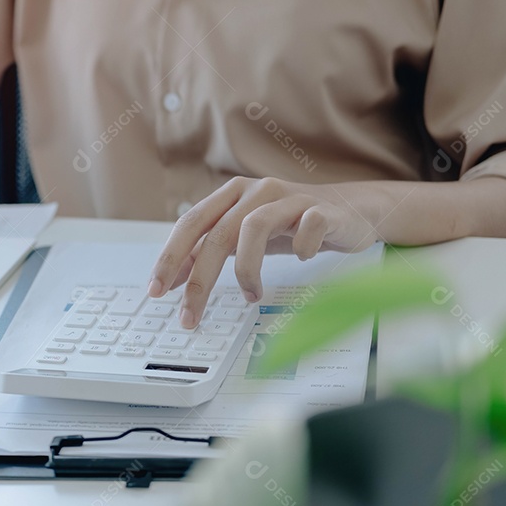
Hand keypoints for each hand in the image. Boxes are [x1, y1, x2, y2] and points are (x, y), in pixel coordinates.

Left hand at [148, 177, 378, 327]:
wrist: (350, 209)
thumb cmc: (288, 225)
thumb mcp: (242, 238)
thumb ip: (208, 252)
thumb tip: (172, 280)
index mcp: (231, 195)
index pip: (190, 224)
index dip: (170, 257)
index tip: (156, 291)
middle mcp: (255, 191)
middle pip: (217, 234)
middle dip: (199, 280)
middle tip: (190, 314)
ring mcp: (289, 198)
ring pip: (254, 227)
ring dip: (247, 270)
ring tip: (250, 295)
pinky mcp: (323, 209)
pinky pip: (308, 226)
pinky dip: (301, 248)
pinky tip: (301, 260)